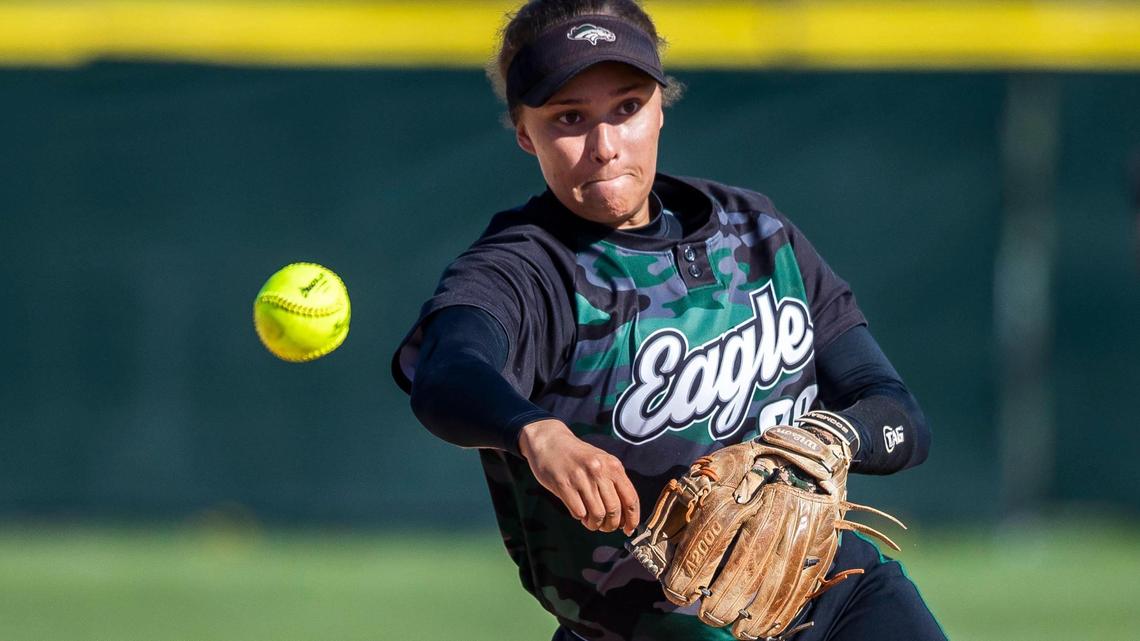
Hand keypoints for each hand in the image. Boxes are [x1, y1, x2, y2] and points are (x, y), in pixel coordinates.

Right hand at [518, 419, 639, 534]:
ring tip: (591, 522)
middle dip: (611, 525)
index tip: (629, 529)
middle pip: (614, 510)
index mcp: (612, 465)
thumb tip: (624, 515)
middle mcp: (599, 470)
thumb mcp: (601, 462)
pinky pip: (578, 512)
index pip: (630, 498)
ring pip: (597, 514)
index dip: (632, 518)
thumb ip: (613, 483)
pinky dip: (581, 517)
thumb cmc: (577, 455)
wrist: (549, 441)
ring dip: (595, 524)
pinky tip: (578, 511)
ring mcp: (581, 477)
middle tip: (605, 527)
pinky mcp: (563, 485)